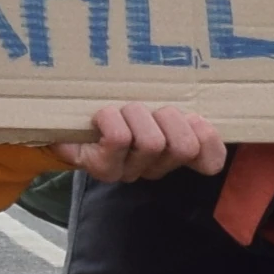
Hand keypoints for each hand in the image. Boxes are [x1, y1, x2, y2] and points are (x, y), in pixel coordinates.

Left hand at [57, 106, 229, 184]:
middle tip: (148, 109)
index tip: (196, 118)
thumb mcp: (150, 101)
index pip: (211, 160)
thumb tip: (207, 129)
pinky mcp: (99, 168)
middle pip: (183, 147)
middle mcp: (152, 168)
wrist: (62, 116)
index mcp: (173, 153)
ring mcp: (126, 172)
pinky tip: (101, 117)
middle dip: (166, 117)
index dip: (209, 139)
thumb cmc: (115, 105)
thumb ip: (180, 111)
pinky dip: (110, 119)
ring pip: (152, 142)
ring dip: (136, 115)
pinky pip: (119, 140)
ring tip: (121, 112)